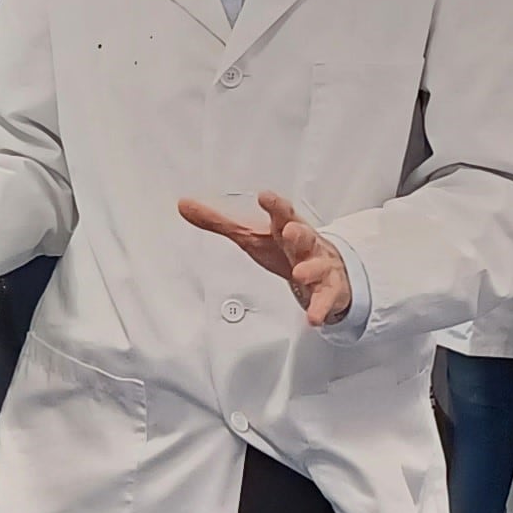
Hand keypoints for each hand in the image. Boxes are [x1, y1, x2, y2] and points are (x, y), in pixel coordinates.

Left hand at [177, 189, 353, 327]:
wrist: (327, 268)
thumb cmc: (285, 248)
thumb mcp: (252, 236)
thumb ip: (219, 222)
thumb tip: (183, 205)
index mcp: (286, 228)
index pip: (282, 213)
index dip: (275, 205)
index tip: (265, 196)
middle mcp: (306, 245)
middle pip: (303, 236)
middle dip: (298, 233)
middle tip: (290, 231)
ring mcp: (320, 266)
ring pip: (318, 266)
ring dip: (311, 270)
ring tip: (300, 274)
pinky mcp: (330, 290)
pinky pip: (327, 299)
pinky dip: (321, 307)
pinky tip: (314, 317)